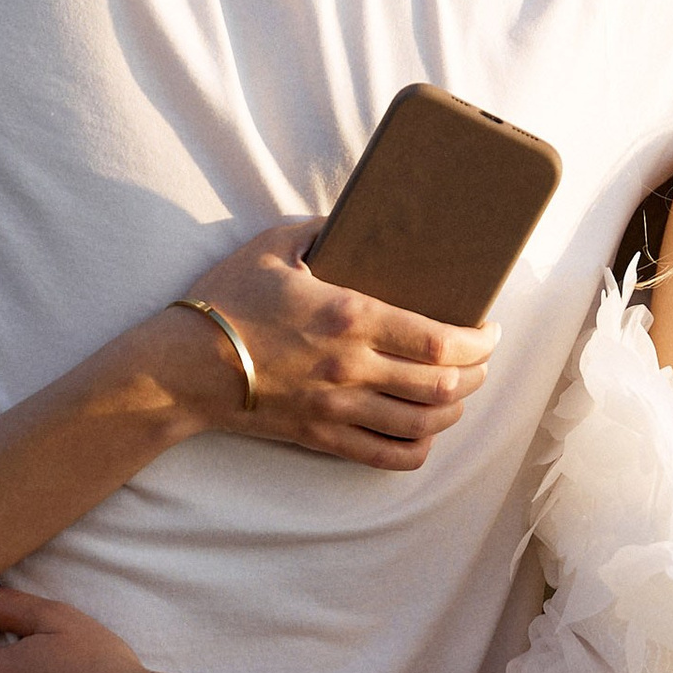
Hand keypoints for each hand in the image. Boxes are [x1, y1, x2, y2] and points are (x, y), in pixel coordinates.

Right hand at [146, 226, 495, 468]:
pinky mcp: (322, 437)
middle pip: (443, 386)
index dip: (480, 342)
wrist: (181, 366)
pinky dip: (419, 448)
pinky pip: (388, 457)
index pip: (440, 342)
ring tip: (460, 392)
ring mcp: (338, 409)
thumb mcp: (272, 245)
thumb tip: (354, 215)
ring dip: (455, 410)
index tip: (491, 331)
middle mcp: (351, 369)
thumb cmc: (225, 301)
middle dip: (477, 374)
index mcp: (349, 317)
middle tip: (482, 358)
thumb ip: (321, 226)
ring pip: (424, 425)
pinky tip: (425, 431)